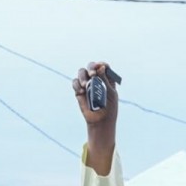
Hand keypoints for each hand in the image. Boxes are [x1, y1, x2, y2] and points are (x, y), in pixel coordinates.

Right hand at [73, 61, 117, 175]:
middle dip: (91, 67)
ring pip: (81, 72)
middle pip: (91, 66)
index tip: (100, 66)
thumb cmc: (109, 108)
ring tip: (86, 85)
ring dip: (83, 76)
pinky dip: (77, 85)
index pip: (103, 66)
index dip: (101, 64)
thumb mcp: (110, 93)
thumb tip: (100, 67)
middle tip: (93, 75)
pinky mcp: (79, 91)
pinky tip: (81, 91)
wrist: (100, 121)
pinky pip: (75, 83)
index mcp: (107, 78)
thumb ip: (105, 80)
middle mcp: (96, 79)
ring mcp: (87, 84)